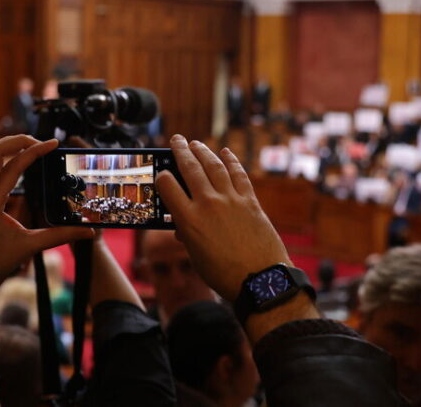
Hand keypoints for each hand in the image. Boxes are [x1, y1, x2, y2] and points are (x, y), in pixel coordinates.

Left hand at [0, 135, 93, 309]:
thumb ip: (60, 236)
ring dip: (4, 146)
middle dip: (17, 140)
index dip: (36, 150)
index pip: (14, 164)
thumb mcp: (29, 247)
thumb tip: (88, 231)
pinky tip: (11, 165)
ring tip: (27, 148)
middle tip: (39, 143)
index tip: (53, 143)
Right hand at [155, 135, 291, 300]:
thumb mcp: (196, 255)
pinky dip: (231, 161)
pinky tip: (225, 153)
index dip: (161, 176)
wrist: (259, 279)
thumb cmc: (224, 274)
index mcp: (188, 220)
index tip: (161, 173)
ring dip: (203, 151)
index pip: (167, 186)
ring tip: (195, 143)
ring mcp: (231, 200)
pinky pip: (239, 174)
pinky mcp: (250, 201)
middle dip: (181, 151)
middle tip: (176, 140)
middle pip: (190, 168)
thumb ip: (188, 234)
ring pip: (214, 166)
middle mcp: (208, 204)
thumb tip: (183, 225)